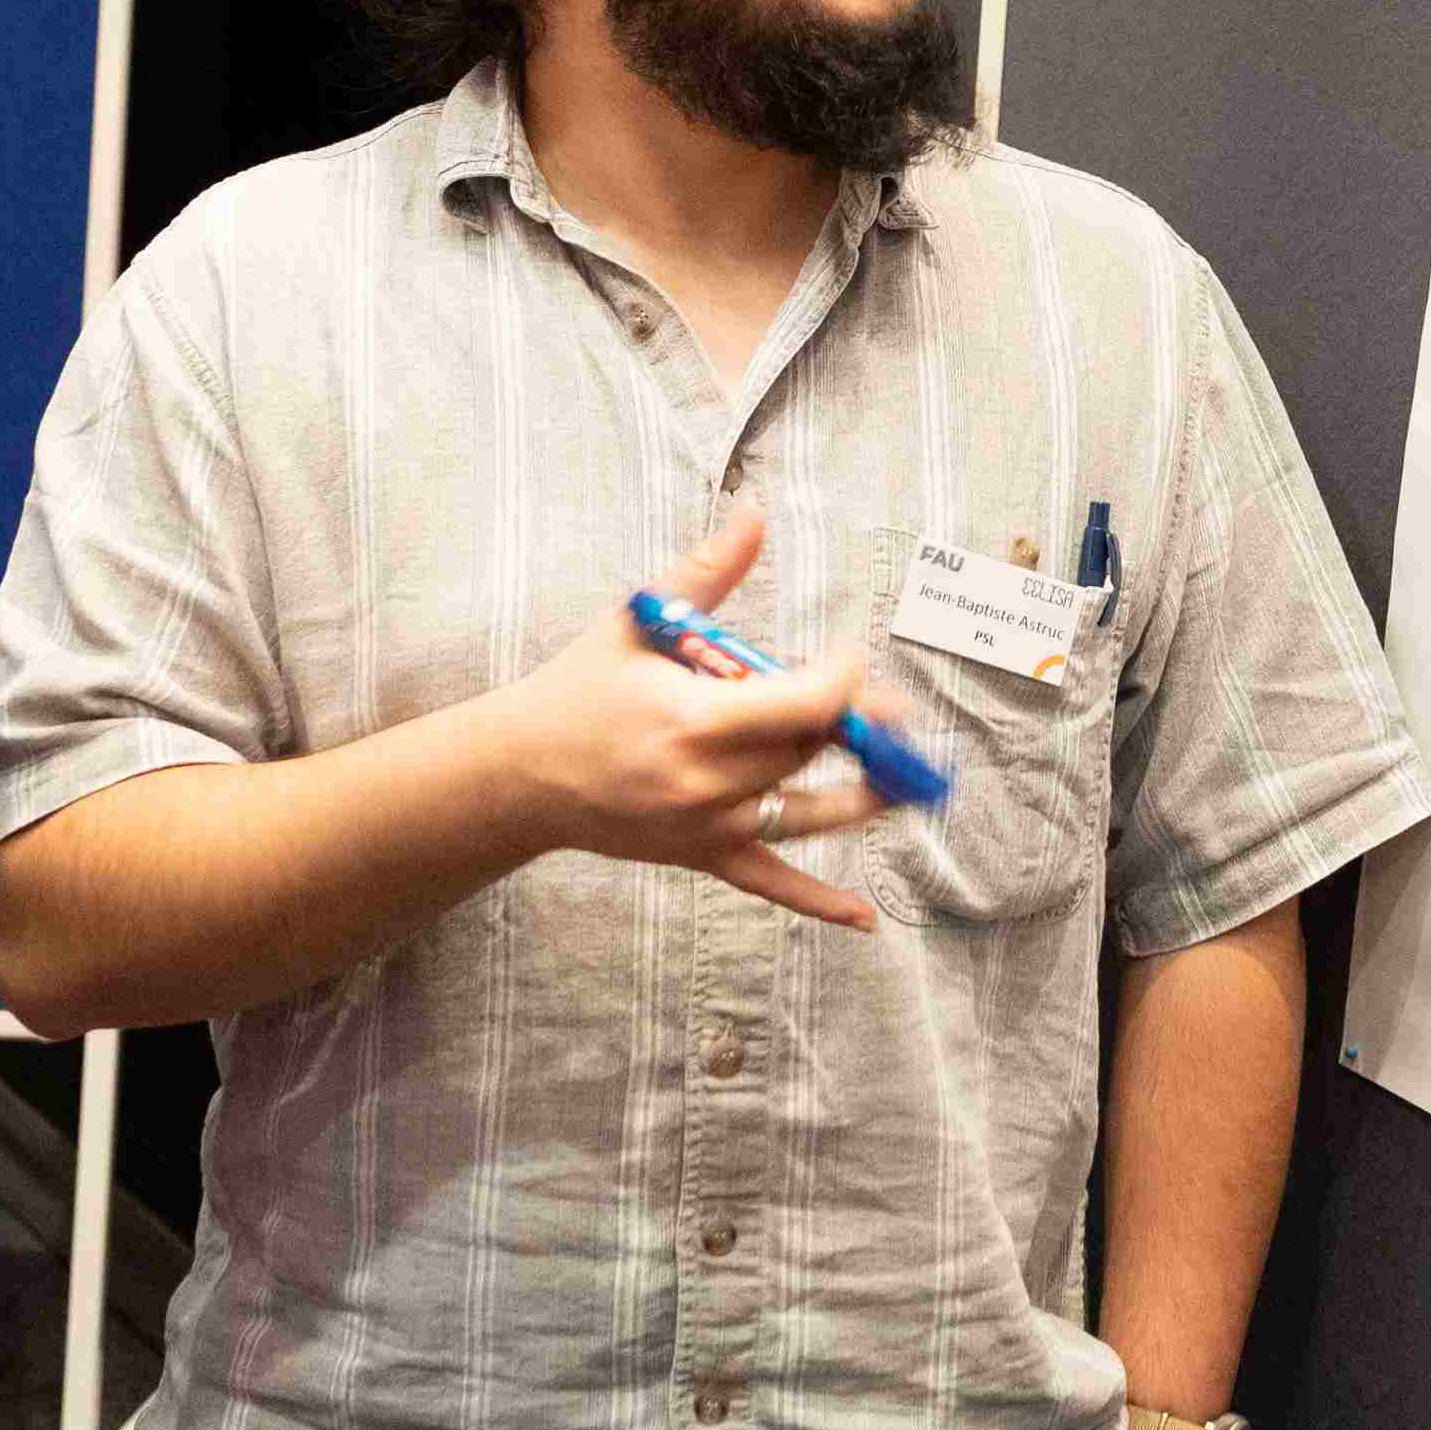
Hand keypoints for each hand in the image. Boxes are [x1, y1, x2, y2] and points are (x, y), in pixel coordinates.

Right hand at [503, 508, 887, 928]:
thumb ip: (706, 572)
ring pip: (811, 813)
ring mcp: (709, 826)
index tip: (852, 650)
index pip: (805, 701)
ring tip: (911, 778)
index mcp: (695, 717)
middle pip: (811, 751)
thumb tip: (755, 512)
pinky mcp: (704, 857)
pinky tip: (865, 917)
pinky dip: (820, 903)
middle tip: (893, 704)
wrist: (519, 775)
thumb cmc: (578, 690)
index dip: (845, 676)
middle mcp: (708, 780)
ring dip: (867, 797)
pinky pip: (772, 883)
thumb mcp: (636, 620)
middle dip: (859, 723)